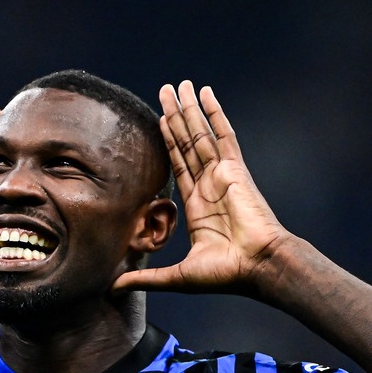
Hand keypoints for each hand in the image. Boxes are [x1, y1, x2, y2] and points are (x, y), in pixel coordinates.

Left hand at [114, 81, 286, 293]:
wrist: (257, 267)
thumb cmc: (225, 275)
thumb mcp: (175, 277)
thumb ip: (145, 278)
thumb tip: (113, 288)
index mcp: (197, 206)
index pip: (178, 165)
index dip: (168, 143)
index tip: (158, 121)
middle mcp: (208, 185)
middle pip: (187, 142)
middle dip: (175, 116)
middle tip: (164, 90)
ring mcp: (222, 174)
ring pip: (200, 133)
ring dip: (188, 108)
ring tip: (178, 85)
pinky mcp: (235, 169)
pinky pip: (222, 135)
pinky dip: (214, 113)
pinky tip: (204, 93)